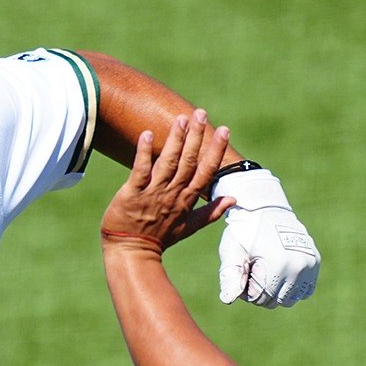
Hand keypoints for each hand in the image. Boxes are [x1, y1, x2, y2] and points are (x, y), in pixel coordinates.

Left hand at [101, 111, 233, 254]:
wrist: (132, 252)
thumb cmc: (159, 238)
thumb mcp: (189, 226)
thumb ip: (211, 211)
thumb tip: (233, 200)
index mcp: (186, 199)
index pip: (205, 171)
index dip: (215, 150)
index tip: (224, 130)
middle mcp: (172, 194)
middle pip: (188, 162)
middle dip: (196, 136)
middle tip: (201, 113)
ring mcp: (153, 193)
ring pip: (168, 163)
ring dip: (175, 140)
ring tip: (181, 118)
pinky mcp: (132, 194)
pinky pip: (140, 170)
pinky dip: (144, 152)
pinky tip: (147, 134)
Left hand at [216, 168, 319, 306]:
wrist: (266, 209)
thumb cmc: (244, 232)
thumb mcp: (232, 251)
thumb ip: (230, 276)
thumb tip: (227, 300)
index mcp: (277, 264)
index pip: (259, 298)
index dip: (246, 288)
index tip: (244, 270)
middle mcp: (298, 266)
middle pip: (275, 301)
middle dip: (261, 290)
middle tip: (254, 268)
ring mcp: (309, 264)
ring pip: (289, 299)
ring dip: (276, 290)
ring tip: (267, 268)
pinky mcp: (315, 262)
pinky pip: (304, 291)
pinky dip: (291, 287)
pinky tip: (281, 270)